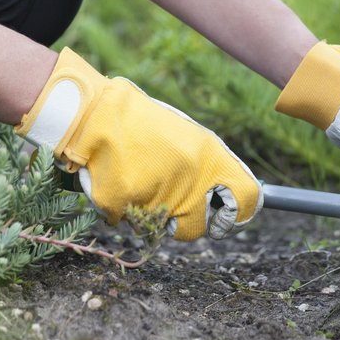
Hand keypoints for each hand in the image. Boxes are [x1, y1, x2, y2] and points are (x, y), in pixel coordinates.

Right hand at [15, 48, 262, 239]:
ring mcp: (156, 193)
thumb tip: (228, 195)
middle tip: (171, 207)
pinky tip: (116, 182)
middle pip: (198, 228)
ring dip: (149, 214)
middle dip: (185, 223)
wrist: (94, 111)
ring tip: (137, 182)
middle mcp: (189, 178)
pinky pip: (126, 220)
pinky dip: (121, 207)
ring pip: (158, 227)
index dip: (236, 215)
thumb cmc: (141, 123)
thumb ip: (208, 168)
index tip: (226, 219)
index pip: (245, 198)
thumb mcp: (187, 137)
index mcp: (209, 157)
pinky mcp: (125, 203)